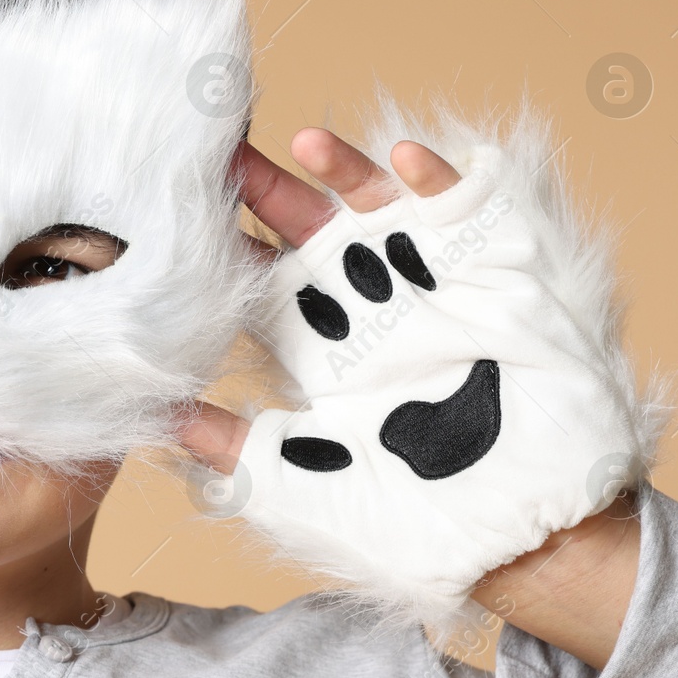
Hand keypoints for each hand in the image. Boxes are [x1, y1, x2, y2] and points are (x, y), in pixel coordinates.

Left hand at [180, 126, 647, 660]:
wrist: (530, 535)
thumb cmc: (418, 522)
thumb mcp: (305, 484)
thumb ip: (231, 447)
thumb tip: (147, 414)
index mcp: (312, 346)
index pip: (250, 279)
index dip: (210, 245)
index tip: (158, 206)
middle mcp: (362, 303)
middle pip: (299, 226)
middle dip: (258, 186)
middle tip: (212, 144)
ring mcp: (426, 279)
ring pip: (371, 204)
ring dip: (340, 169)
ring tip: (301, 142)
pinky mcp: (491, 266)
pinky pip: (461, 207)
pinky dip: (435, 178)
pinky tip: (402, 157)